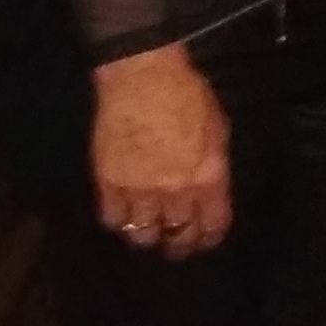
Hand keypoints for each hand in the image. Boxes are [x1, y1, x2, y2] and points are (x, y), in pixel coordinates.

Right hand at [92, 45, 231, 259]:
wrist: (142, 79)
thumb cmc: (188, 95)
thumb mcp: (217, 130)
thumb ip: (213, 166)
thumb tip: (210, 188)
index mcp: (209, 177)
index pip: (213, 224)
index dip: (209, 238)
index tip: (204, 241)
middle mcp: (176, 191)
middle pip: (178, 235)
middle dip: (179, 245)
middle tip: (176, 245)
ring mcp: (139, 190)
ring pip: (143, 235)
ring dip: (148, 236)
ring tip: (149, 232)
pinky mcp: (108, 184)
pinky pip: (113, 219)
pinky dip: (120, 222)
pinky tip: (124, 216)